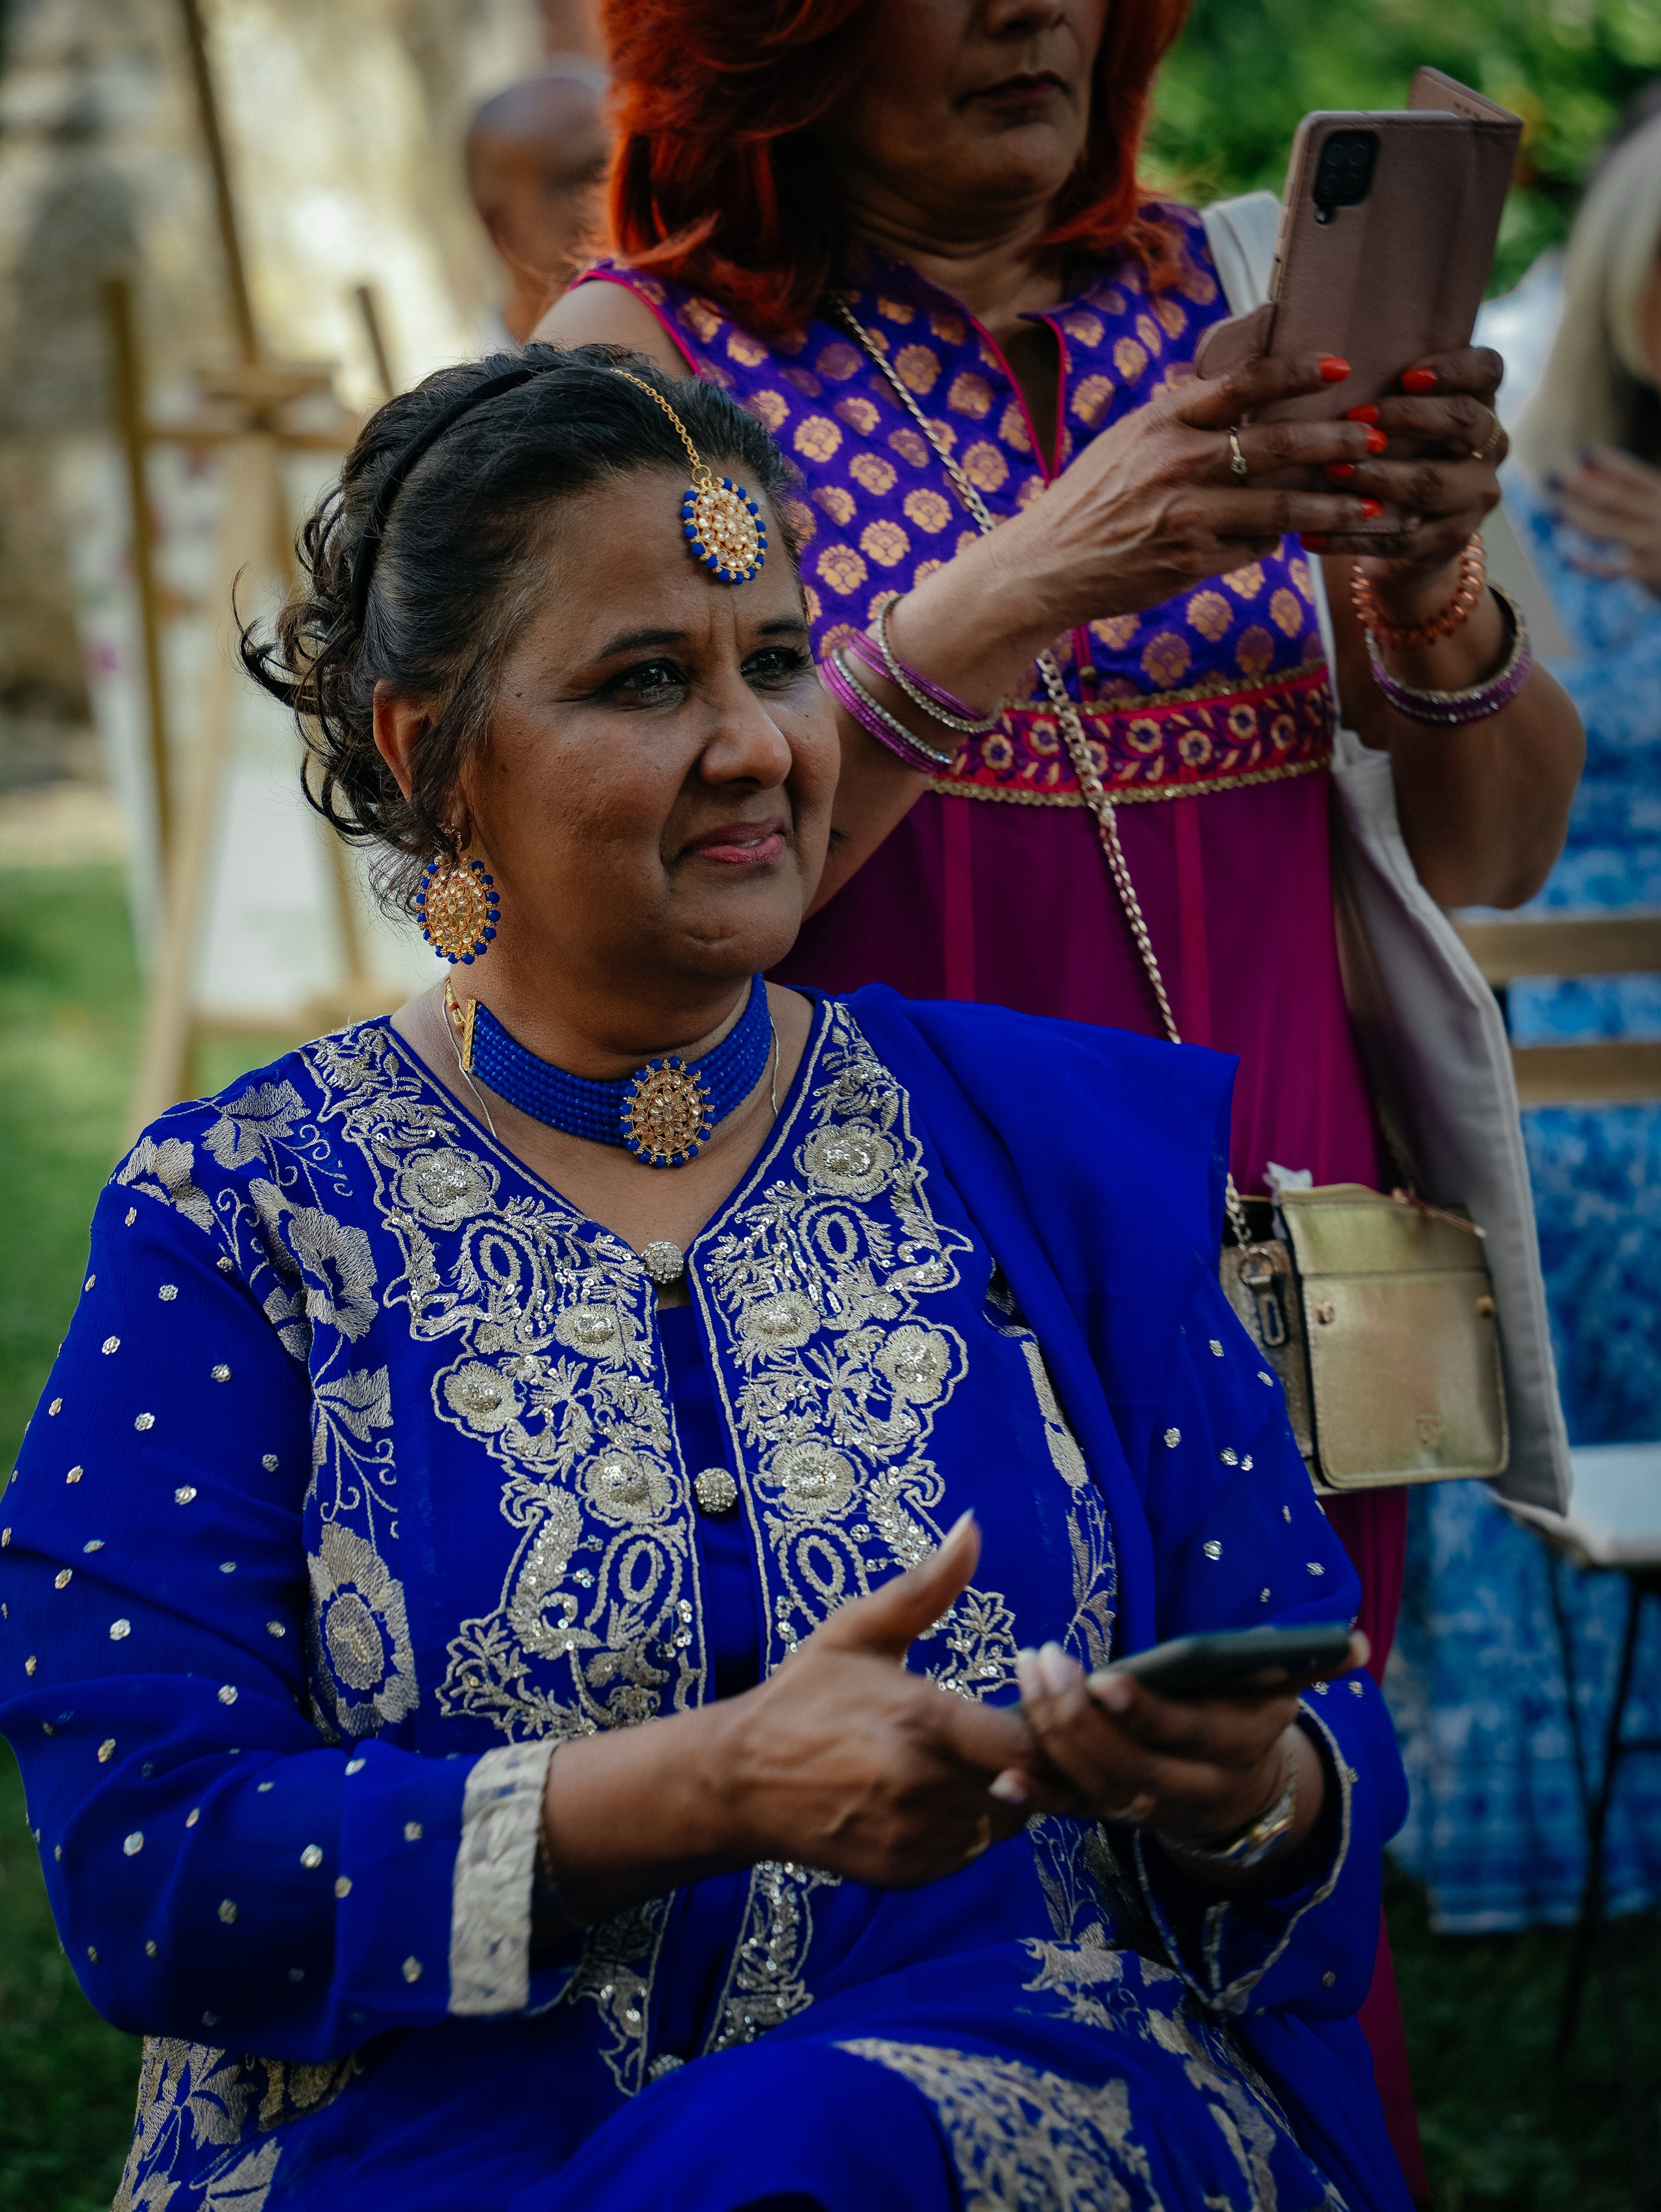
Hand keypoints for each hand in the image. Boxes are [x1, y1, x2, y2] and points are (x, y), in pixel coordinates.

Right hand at [714, 1513, 1048, 1885]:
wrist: (739, 1781)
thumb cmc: (804, 1696)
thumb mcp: (857, 1632)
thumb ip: (925, 1586)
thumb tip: (973, 1527)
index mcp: (921, 1720)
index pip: (1028, 1743)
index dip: (1044, 1727)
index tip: (1031, 1706)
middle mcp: (923, 1786)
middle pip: (1026, 1787)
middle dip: (1028, 1763)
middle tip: (1005, 1735)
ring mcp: (914, 1837)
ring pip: (1002, 1824)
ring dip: (1000, 1796)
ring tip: (967, 1762)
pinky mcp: (905, 1872)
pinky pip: (970, 1853)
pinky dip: (968, 1827)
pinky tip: (938, 1796)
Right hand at [987, 350, 1410, 635]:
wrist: (1046, 565)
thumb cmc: (1092, 498)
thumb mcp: (1129, 439)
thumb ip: (1184, 415)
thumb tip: (1246, 387)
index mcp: (1162, 420)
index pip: (1244, 383)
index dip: (1298, 372)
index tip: (1340, 369)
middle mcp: (1176, 462)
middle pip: (1278, 444)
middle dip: (1336, 441)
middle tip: (1373, 438)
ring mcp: (1186, 515)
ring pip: (1281, 506)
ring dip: (1332, 503)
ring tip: (1370, 500)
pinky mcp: (1191, 561)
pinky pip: (1254, 546)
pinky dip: (1276, 539)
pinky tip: (1295, 536)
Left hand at [1013, 1632, 1367, 1885]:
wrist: (1243, 1800)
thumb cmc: (1250, 1719)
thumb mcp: (1281, 1695)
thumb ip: (1306, 1667)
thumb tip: (1353, 1645)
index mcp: (1230, 1753)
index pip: (1184, 1735)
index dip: (1145, 1713)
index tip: (1105, 1679)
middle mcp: (1186, 1792)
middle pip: (1126, 1764)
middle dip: (1078, 1714)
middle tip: (1042, 1658)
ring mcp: (1144, 1812)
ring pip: (1092, 1786)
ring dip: (1050, 1736)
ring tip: (1025, 1674)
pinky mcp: (1110, 1818)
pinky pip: (1069, 1813)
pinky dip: (1035, 1797)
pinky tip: (1001, 1777)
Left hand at [1314, 346, 1504, 627]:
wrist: (1404, 537)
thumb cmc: (1388, 456)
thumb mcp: (1393, 417)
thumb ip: (1377, 385)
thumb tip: (1312, 349)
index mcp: (1479, 404)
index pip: (1487, 371)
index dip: (1454, 368)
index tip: (1408, 374)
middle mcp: (1489, 447)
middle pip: (1464, 422)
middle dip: (1410, 418)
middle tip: (1357, 417)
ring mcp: (1472, 496)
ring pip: (1431, 481)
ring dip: (1379, 475)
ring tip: (1332, 470)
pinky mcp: (1447, 542)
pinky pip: (1400, 539)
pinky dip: (1352, 536)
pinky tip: (1311, 534)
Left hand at [1554, 444, 1660, 594]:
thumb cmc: (1660, 534)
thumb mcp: (1653, 506)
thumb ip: (1627, 490)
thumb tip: (1584, 464)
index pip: (1635, 475)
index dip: (1610, 462)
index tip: (1582, 451)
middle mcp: (1660, 515)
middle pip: (1619, 498)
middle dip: (1586, 487)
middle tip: (1554, 477)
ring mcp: (1655, 543)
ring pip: (1615, 529)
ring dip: (1582, 521)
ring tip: (1554, 513)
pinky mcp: (1649, 572)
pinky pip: (1617, 569)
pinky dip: (1592, 566)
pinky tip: (1567, 562)